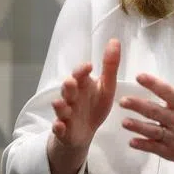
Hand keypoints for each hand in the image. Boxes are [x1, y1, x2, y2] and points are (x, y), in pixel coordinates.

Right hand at [50, 38, 120, 152]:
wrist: (83, 133)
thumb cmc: (94, 106)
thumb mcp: (106, 87)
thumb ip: (110, 66)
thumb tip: (115, 40)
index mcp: (83, 85)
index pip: (80, 75)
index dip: (82, 70)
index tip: (89, 66)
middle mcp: (71, 97)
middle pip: (68, 90)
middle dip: (68, 86)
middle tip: (71, 81)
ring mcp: (65, 113)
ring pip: (61, 108)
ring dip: (60, 106)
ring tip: (61, 103)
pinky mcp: (63, 130)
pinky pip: (58, 129)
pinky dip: (58, 127)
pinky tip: (60, 126)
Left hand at [120, 47, 173, 167]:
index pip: (167, 92)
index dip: (153, 84)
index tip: (139, 76)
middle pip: (155, 111)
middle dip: (138, 106)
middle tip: (122, 101)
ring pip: (152, 130)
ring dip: (137, 127)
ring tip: (124, 121)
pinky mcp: (170, 151)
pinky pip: (154, 147)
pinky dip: (143, 145)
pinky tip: (132, 141)